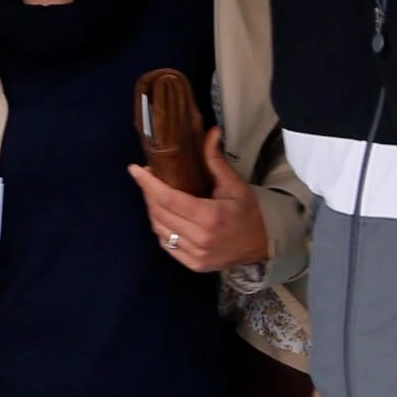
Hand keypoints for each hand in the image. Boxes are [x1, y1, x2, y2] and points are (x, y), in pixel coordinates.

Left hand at [130, 127, 268, 271]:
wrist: (261, 246)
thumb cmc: (248, 212)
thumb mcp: (235, 185)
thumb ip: (216, 161)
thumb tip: (211, 132)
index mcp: (210, 217)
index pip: (168, 199)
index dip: (148, 184)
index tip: (135, 169)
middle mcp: (200, 239)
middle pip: (160, 213)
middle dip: (148, 193)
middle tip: (147, 177)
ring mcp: (195, 255)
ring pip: (160, 229)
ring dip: (152, 210)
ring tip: (155, 194)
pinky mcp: (193, 264)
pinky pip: (166, 244)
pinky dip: (161, 227)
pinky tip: (163, 215)